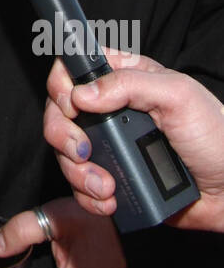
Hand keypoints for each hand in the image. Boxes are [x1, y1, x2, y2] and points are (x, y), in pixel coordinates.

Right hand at [44, 50, 223, 231]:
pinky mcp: (113, 175)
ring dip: (78, 173)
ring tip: (106, 187)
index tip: (71, 104)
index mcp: (126, 79)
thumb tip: (83, 93)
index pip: (75, 67)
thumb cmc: (217, 137)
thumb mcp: (178, 96)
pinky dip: (87, 196)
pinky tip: (110, 199)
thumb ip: (130, 85)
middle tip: (83, 151)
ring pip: (65, 152)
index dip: (62, 84)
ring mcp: (111, 144)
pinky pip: (80, 185)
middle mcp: (112, 110)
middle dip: (63, 135)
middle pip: (59, 112)